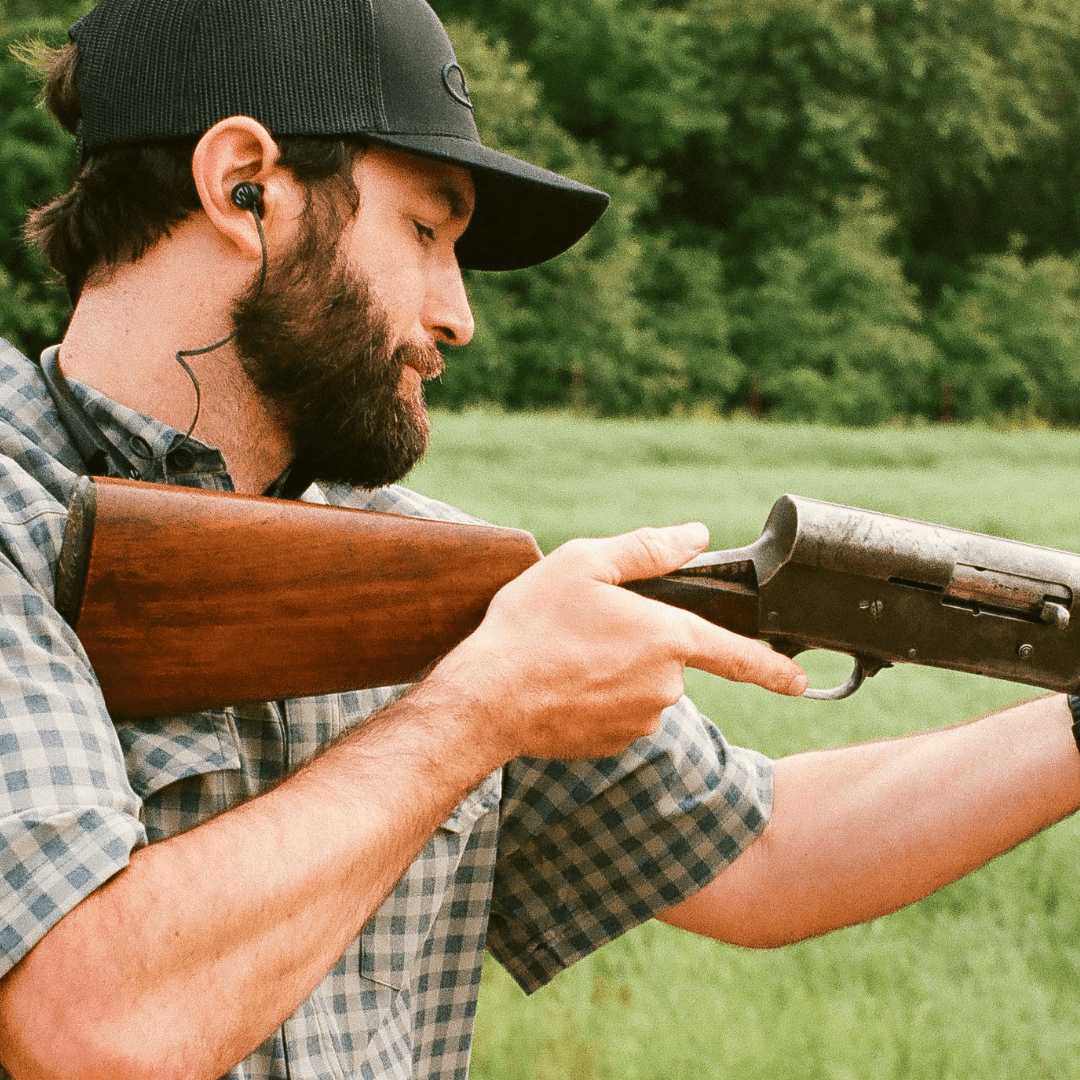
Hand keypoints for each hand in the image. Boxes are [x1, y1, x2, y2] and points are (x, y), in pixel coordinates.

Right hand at [433, 522, 807, 762]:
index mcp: (668, 636)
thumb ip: (649, 549)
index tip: (801, 681)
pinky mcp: (613, 744)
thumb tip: (696, 535)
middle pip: (669, 659)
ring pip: (642, 686)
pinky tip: (562, 684)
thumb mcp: (585, 564)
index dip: (773, 668)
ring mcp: (640, 720)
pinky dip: (598, 698)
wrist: (487, 699)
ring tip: (565, 656)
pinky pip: (619, 713)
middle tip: (585, 630)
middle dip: (638, 643)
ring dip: (615, 671)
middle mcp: (665, 685)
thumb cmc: (532, 625)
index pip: (738, 655)